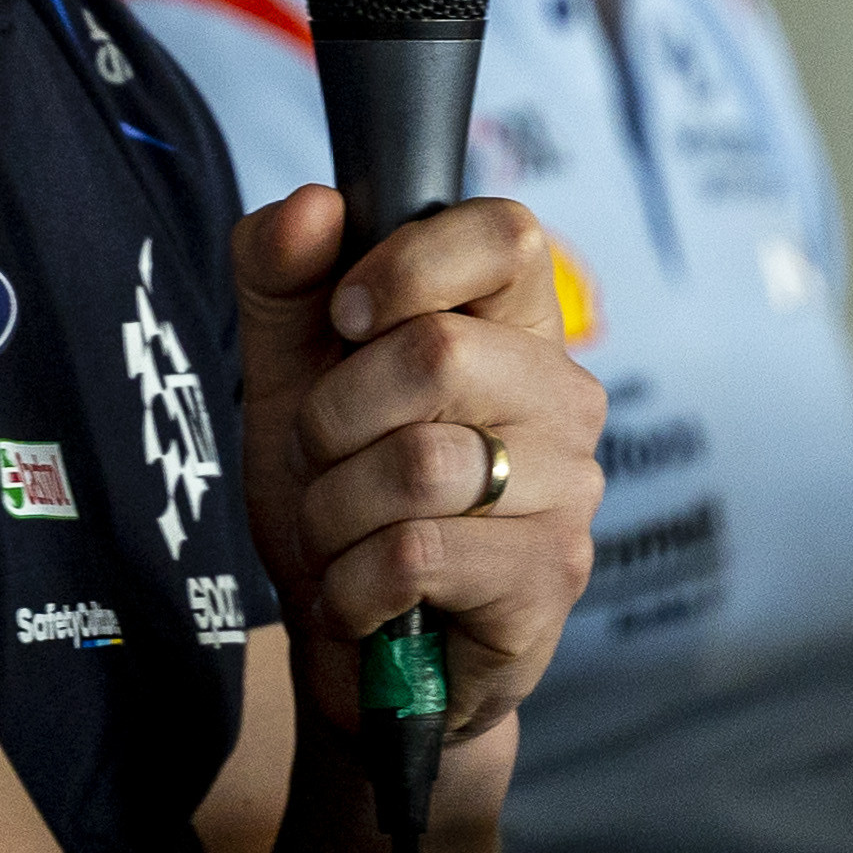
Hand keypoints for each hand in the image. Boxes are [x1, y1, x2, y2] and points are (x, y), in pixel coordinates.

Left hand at [231, 188, 603, 744]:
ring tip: (340, 535)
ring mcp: (570, 490)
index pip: (507, 233)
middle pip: (437, 352)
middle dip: (331, 417)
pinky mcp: (549, 579)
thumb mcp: (285, 370)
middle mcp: (563, 396)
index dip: (405, 266)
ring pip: (416, 465)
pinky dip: (349, 585)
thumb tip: (316, 204)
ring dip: (331, 510)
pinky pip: (415, 556)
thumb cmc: (336, 490)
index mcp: (511, 325)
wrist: (351, 647)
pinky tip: (360, 600)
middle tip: (323, 459)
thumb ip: (282, 273)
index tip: (345, 321)